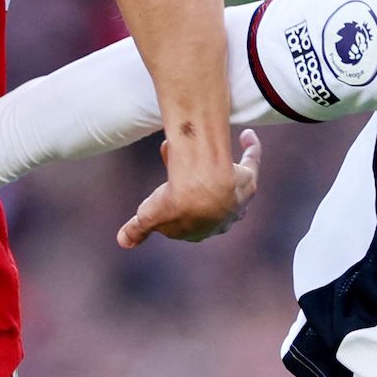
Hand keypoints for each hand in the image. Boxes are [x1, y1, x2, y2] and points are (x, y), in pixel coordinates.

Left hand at [117, 128, 259, 247]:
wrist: (201, 189)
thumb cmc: (175, 202)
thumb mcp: (150, 215)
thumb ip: (138, 228)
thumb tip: (123, 241)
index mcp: (201, 230)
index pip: (191, 221)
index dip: (180, 208)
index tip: (168, 192)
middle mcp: (225, 219)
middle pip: (212, 201)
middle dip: (199, 187)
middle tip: (180, 167)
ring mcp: (239, 200)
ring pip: (234, 182)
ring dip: (224, 169)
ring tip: (210, 153)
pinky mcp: (248, 180)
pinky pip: (253, 162)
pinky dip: (252, 149)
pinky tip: (246, 135)